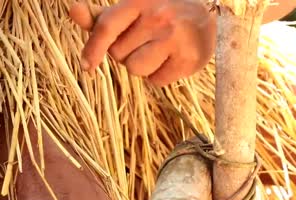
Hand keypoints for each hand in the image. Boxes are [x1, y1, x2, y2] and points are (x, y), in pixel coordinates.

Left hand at [69, 0, 215, 86]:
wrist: (208, 17)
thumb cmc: (163, 13)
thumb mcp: (135, 9)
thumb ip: (103, 15)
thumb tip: (72, 10)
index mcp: (140, 1)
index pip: (106, 26)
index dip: (93, 48)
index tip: (87, 66)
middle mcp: (158, 17)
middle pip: (119, 54)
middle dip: (126, 54)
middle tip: (145, 43)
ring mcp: (174, 39)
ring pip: (136, 69)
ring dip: (142, 67)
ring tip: (158, 53)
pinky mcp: (188, 59)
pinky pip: (156, 81)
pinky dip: (160, 76)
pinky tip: (171, 61)